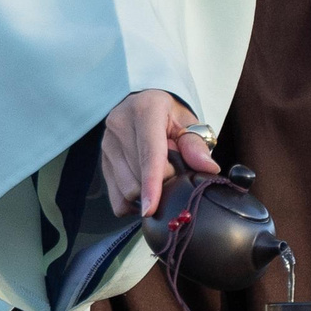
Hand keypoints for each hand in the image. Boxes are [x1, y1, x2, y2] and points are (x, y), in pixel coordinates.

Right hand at [100, 90, 220, 218]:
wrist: (144, 102)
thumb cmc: (170, 114)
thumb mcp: (188, 122)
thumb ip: (196, 145)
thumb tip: (208, 168)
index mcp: (145, 110)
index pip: (148, 154)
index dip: (151, 183)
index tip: (151, 208)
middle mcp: (120, 124)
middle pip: (137, 176)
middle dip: (160, 184)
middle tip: (173, 170)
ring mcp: (107, 142)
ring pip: (125, 188)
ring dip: (146, 192)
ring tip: (159, 174)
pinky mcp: (102, 159)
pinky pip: (115, 195)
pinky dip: (130, 201)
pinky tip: (143, 189)